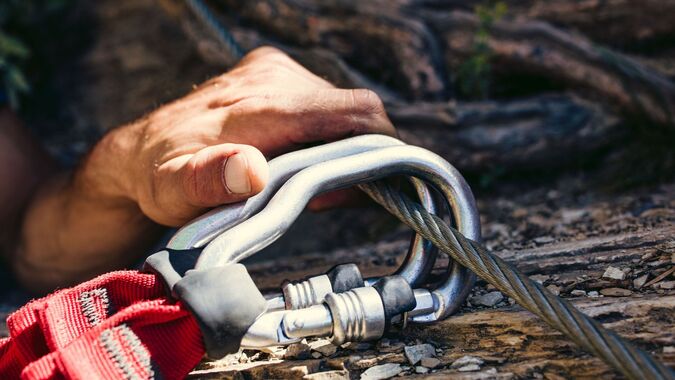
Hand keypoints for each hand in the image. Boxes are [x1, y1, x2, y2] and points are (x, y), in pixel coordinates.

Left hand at [87, 46, 395, 225]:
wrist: (139, 153)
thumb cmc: (160, 178)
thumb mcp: (173, 191)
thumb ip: (209, 180)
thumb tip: (249, 172)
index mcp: (260, 105)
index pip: (355, 113)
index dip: (378, 151)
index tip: (369, 186)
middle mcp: (273, 77)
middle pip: (354, 113)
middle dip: (357, 156)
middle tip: (330, 196)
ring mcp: (275, 72)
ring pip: (341, 110)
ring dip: (339, 147)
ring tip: (305, 181)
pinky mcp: (274, 74)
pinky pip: (321, 104)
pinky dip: (323, 135)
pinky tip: (295, 160)